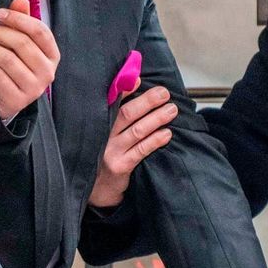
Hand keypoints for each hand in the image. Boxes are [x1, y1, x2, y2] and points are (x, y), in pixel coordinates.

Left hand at [0, 0, 59, 119]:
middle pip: (22, 43)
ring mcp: (34, 88)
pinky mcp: (18, 100)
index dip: (18, 18)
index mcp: (53, 55)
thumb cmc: (18, 65)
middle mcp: (48, 72)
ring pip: (7, 59)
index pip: (40, 31)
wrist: (11, 100)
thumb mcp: (22, 43)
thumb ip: (22, 21)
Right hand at [88, 84, 175, 207]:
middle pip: (126, 114)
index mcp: (97, 123)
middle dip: (147, 101)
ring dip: (156, 118)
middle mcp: (101, 135)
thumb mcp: (102, 133)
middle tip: (164, 93)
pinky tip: (166, 133)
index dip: (124, 90)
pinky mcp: (120, 166)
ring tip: (171, 110)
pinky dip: (155, 140)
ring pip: (136, 130)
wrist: (95, 188)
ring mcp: (110, 151)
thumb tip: (133, 86)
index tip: (138, 79)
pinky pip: (141, 150)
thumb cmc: (102, 155)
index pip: (110, 102)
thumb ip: (113, 114)